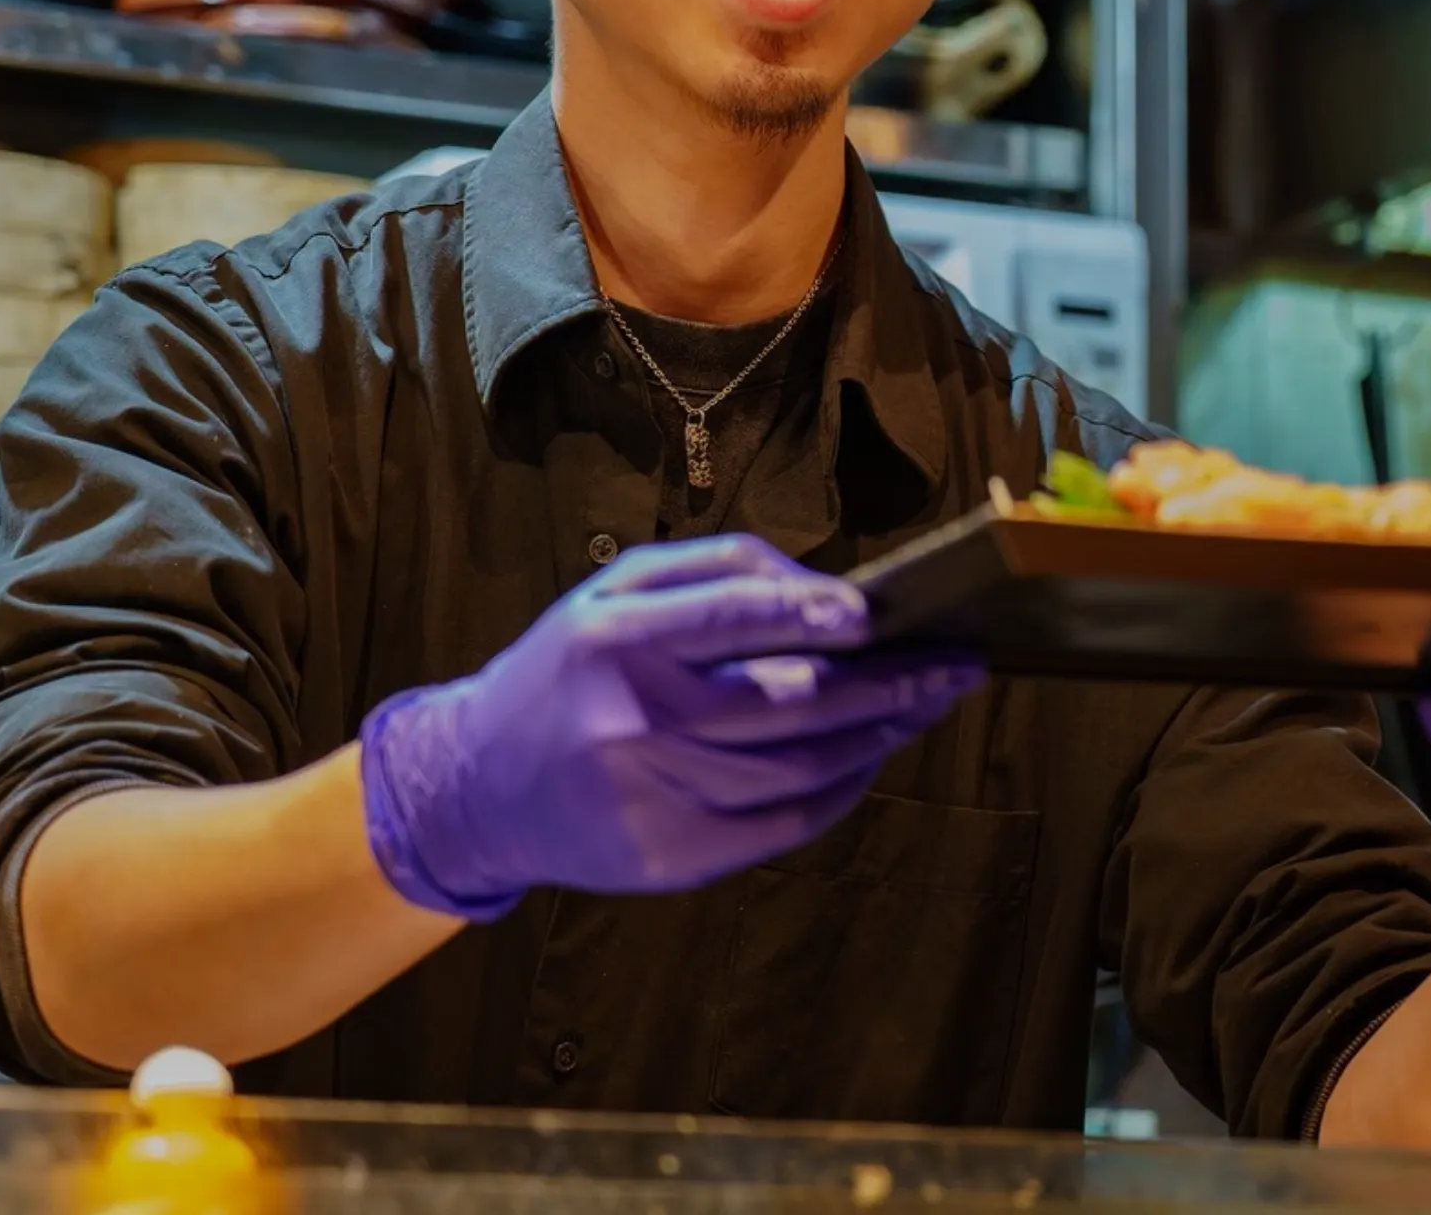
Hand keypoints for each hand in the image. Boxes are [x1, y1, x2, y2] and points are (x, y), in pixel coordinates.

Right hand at [360, 533, 980, 918]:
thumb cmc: (568, 671)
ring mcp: (652, 799)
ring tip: (924, 705)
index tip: (880, 615)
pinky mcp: (669, 859)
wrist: (476, 786)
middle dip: (887, 685)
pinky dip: (842, 790)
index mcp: (616, 639)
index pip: (733, 619)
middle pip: (791, 706)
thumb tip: (829, 590)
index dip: (815, 616)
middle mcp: (633, 721)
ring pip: (801, 769)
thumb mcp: (616, 591)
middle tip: (954, 667)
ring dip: (879, 736)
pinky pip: (783, 825)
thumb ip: (721, 571)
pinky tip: (870, 756)